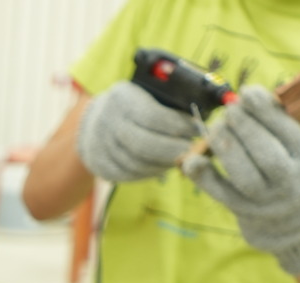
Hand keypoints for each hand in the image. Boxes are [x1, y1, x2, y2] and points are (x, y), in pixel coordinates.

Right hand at [75, 81, 200, 183]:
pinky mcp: (100, 165)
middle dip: (173, 149)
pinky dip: (150, 172)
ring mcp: (100, 145)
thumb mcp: (149, 90)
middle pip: (144, 144)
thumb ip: (171, 98)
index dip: (179, 125)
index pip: (153, 116)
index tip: (196, 129)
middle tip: (192, 150)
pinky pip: (130, 174)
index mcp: (122, 96)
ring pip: (138, 163)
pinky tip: (163, 166)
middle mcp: (107, 121)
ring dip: (164, 164)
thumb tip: (204, 112)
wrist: (96, 120)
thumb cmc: (135, 102)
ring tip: (180, 158)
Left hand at [185, 84, 299, 277]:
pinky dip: (204, 177)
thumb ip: (279, 126)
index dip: (266, 111)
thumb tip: (249, 95)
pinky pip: (221, 195)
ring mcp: (265, 202)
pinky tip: (192, 160)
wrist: (298, 225)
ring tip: (216, 128)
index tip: (247, 92)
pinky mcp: (243, 212)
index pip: (288, 133)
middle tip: (229, 110)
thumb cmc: (295, 173)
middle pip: (267, 155)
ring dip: (226, 148)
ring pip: (244, 176)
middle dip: (245, 127)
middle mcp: (290, 184)